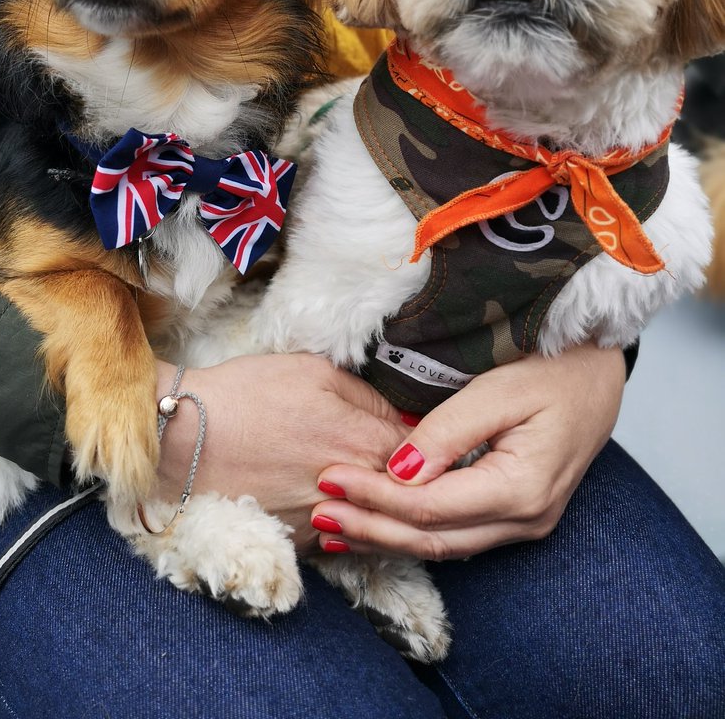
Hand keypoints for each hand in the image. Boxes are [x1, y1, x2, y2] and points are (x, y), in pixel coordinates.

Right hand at [154, 354, 407, 552]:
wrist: (184, 437)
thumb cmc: (248, 393)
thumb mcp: (315, 370)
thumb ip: (367, 395)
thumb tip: (398, 416)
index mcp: (367, 441)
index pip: (425, 454)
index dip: (427, 447)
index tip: (425, 443)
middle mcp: (357, 490)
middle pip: (409, 497)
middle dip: (411, 483)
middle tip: (408, 470)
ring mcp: (329, 524)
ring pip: (378, 524)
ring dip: (380, 508)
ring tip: (370, 488)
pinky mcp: (300, 546)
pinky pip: (341, 541)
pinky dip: (345, 526)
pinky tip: (333, 506)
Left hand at [309, 342, 625, 559]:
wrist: (598, 368)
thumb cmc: (553, 368)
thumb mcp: (499, 389)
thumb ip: (446, 432)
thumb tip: (397, 473)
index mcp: (521, 489)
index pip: (428, 507)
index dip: (373, 497)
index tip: (327, 476)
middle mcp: (525, 518)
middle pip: (432, 539)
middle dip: (370, 528)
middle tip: (316, 513)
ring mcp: (525, 522)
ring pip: (443, 546)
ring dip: (386, 538)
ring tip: (334, 529)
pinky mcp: (518, 514)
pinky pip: (458, 535)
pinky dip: (413, 532)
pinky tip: (379, 526)